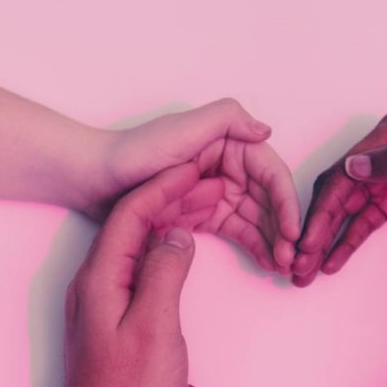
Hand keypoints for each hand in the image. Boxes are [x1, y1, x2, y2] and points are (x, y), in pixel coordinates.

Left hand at [46, 163, 199, 386]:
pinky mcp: (116, 319)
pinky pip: (142, 268)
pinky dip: (168, 250)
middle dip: (172, 195)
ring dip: (171, 220)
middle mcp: (97, 282)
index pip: (133, 213)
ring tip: (208, 204)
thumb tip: (179, 234)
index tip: (199, 164)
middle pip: (134, 222)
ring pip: (139, 244)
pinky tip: (187, 250)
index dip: (166, 185)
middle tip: (213, 179)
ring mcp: (105, 301)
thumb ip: (165, 274)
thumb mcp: (155, 330)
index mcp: (102, 278)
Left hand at [83, 98, 300, 273]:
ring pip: (256, 218)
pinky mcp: (201, 213)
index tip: (293, 232)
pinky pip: (236, 230)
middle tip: (291, 259)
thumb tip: (265, 130)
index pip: (269, 173)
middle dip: (283, 228)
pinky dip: (253, 245)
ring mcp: (213, 191)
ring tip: (283, 267)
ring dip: (273, 240)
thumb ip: (226, 120)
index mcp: (226, 142)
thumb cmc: (133, 153)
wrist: (92, 179)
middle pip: (267, 199)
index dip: (285, 202)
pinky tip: (266, 263)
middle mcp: (225, 165)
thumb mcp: (182, 130)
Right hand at [293, 111, 386, 284]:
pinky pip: (365, 220)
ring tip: (306, 270)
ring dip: (325, 239)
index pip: (344, 173)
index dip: (320, 211)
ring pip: (346, 209)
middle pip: (338, 191)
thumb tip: (352, 165)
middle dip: (315, 229)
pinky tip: (331, 262)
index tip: (305, 242)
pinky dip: (347, 241)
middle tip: (297, 263)